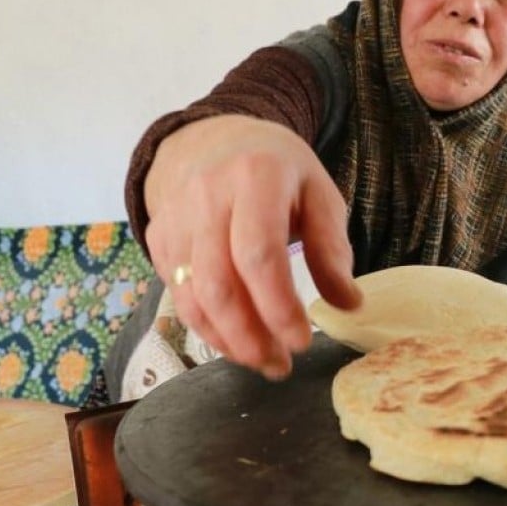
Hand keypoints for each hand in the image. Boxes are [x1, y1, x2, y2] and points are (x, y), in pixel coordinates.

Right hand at [143, 115, 361, 377]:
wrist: (212, 140)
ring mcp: (175, 219)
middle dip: (250, 337)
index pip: (258, 255)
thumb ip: (331, 248)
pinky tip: (236, 341)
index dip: (278, 307)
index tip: (302, 341)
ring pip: (192, 297)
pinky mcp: (158, 240)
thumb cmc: (277, 171)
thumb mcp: (319, 193)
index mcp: (255, 177)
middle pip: (218, 284)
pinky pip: (178, 296)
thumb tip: (348, 304)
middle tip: (281, 365)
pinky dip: (206, 327)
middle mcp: (206, 197)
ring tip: (263, 361)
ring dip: (227, 341)